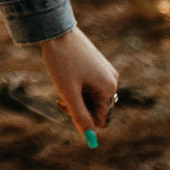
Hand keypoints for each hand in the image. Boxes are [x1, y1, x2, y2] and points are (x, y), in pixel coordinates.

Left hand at [35, 27, 118, 143]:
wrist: (56, 30)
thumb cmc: (61, 61)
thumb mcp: (68, 92)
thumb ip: (80, 116)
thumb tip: (90, 139)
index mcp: (109, 89)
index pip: (100, 120)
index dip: (81, 118)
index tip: (65, 105)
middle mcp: (112, 81)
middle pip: (97, 110)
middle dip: (79, 107)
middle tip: (60, 96)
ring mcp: (106, 72)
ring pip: (92, 98)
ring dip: (77, 97)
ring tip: (63, 82)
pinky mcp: (98, 65)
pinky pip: (90, 86)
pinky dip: (78, 86)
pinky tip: (67, 74)